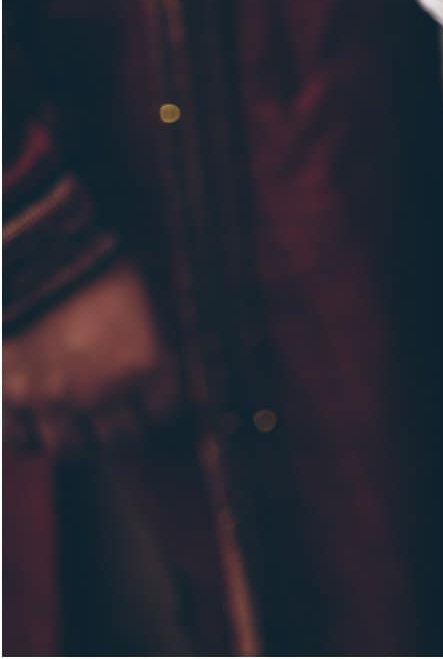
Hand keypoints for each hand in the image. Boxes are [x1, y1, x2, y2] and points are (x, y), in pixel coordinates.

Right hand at [4, 263, 181, 454]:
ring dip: (76, 435)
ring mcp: (48, 397)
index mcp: (142, 363)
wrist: (31, 251)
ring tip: (73, 416)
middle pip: (120, 440)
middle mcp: (99, 389)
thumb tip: (170, 375)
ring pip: (71, 448)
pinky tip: (36, 417)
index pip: (163, 412)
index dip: (157, 403)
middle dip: (120, 426)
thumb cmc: (97, 265)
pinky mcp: (4, 397)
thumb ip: (158, 343)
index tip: (151, 395)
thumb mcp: (147, 296)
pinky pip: (20, 442)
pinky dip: (29, 436)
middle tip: (113, 410)